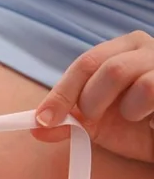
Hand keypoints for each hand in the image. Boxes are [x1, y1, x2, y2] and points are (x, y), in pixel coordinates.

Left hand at [31, 30, 153, 162]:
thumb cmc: (134, 122)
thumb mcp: (97, 122)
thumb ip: (68, 121)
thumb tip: (36, 128)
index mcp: (122, 49)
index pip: (86, 63)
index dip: (62, 93)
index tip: (44, 120)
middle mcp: (147, 50)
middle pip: (110, 70)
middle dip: (93, 102)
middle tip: (95, 118)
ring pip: (142, 87)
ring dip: (128, 112)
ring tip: (134, 117)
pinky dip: (152, 120)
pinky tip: (152, 123)